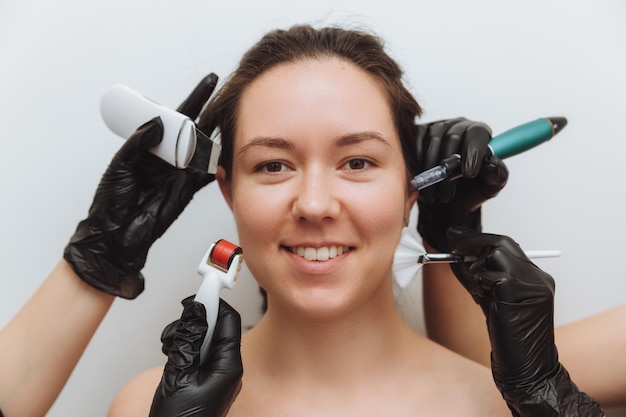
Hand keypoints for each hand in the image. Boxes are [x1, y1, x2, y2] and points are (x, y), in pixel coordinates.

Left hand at [63, 74, 217, 298]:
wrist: (118, 235)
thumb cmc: (112, 202)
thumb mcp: (120, 165)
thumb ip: (139, 142)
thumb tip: (159, 122)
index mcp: (149, 146)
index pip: (174, 117)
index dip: (193, 99)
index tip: (208, 83)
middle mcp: (167, 156)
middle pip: (194, 128)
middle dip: (211, 112)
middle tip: (226, 97)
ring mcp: (180, 172)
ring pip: (204, 148)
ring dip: (217, 135)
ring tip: (231, 120)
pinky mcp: (189, 188)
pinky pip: (207, 173)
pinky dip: (218, 164)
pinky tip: (228, 154)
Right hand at [150, 297, 242, 416]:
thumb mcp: (179, 373)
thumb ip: (188, 338)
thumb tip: (196, 309)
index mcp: (229, 367)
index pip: (229, 321)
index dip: (214, 302)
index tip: (199, 290)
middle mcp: (229, 370)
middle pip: (217, 329)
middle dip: (195, 322)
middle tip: (176, 326)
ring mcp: (220, 377)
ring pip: (207, 341)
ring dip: (187, 336)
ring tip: (168, 345)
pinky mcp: (209, 382)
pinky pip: (202, 356)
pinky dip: (186, 349)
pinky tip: (172, 354)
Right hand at [415, 118, 508, 251]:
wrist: (448, 202)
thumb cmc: (472, 190)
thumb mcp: (491, 186)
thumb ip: (497, 174)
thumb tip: (491, 163)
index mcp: (479, 134)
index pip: (477, 133)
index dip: (473, 152)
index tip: (469, 174)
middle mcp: (458, 126)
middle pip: (453, 136)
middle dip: (450, 167)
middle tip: (448, 193)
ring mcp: (436, 128)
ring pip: (432, 142)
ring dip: (432, 171)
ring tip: (434, 195)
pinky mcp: (418, 134)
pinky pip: (414, 145)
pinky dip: (417, 165)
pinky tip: (421, 182)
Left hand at [447, 227, 602, 416]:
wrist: (526, 365)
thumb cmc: (507, 335)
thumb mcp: (489, 298)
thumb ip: (477, 276)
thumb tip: (455, 255)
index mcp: (535, 276)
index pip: (506, 245)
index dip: (478, 237)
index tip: (455, 234)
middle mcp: (538, 276)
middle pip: (502, 243)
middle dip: (472, 240)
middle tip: (452, 244)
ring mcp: (533, 283)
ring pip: (495, 254)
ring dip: (476, 268)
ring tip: (478, 290)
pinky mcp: (521, 292)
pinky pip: (491, 275)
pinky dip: (479, 282)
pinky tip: (482, 298)